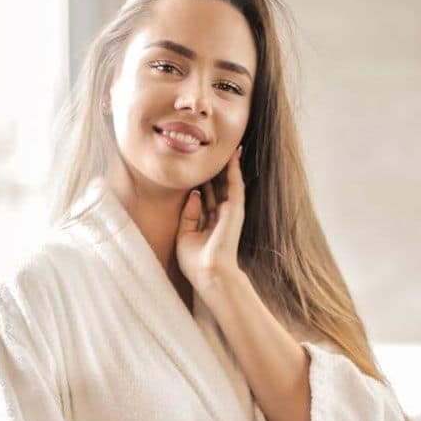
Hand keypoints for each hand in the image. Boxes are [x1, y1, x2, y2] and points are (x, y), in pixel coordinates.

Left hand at [175, 145, 244, 291]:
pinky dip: (234, 169)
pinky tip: (233, 154)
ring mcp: (230, 212)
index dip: (202, 181)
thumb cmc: (195, 262)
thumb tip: (194, 194)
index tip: (196, 166)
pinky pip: (235, 185)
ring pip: (227, 183)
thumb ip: (188, 214)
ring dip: (227, 165)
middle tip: (211, 150)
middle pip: (217, 187)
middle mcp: (221, 216)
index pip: (206, 197)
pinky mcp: (236, 210)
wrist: (208, 274)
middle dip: (214, 170)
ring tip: (227, 146)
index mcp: (209, 223)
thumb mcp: (184, 235)